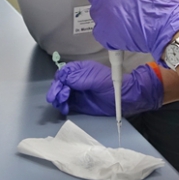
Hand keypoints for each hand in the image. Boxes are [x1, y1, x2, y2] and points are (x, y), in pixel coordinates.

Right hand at [47, 61, 163, 115]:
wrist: (122, 98)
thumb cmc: (109, 85)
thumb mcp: (93, 78)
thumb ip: (77, 78)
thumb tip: (61, 78)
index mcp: (79, 70)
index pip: (62, 74)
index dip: (59, 81)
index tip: (60, 88)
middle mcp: (75, 81)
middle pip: (59, 84)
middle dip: (56, 91)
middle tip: (58, 98)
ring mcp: (76, 92)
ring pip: (60, 94)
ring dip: (58, 99)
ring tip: (62, 104)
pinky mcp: (78, 103)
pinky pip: (66, 104)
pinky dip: (62, 106)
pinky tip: (64, 108)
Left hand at [88, 0, 178, 59]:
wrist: (168, 31)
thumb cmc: (161, 6)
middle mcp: (105, 5)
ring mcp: (104, 22)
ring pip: (96, 12)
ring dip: (105, 10)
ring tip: (122, 10)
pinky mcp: (107, 37)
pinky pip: (99, 30)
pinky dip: (106, 28)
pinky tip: (119, 24)